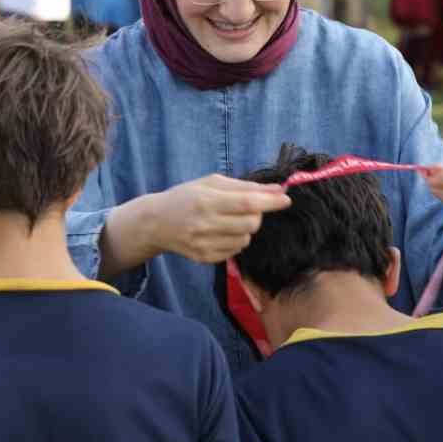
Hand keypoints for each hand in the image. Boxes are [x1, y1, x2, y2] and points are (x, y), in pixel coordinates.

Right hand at [140, 175, 291, 264]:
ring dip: (245, 229)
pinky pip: (235, 251)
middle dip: (257, 215)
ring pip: (245, 240)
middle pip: (251, 224)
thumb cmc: (186, 196)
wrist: (156, 222)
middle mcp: (205, 224)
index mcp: (207, 201)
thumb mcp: (211, 183)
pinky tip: (220, 232)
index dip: (270, 202)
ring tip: (229, 221)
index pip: (247, 203)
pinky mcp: (204, 258)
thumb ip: (245, 186)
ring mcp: (204, 244)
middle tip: (246, 209)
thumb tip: (278, 189)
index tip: (286, 199)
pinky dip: (235, 241)